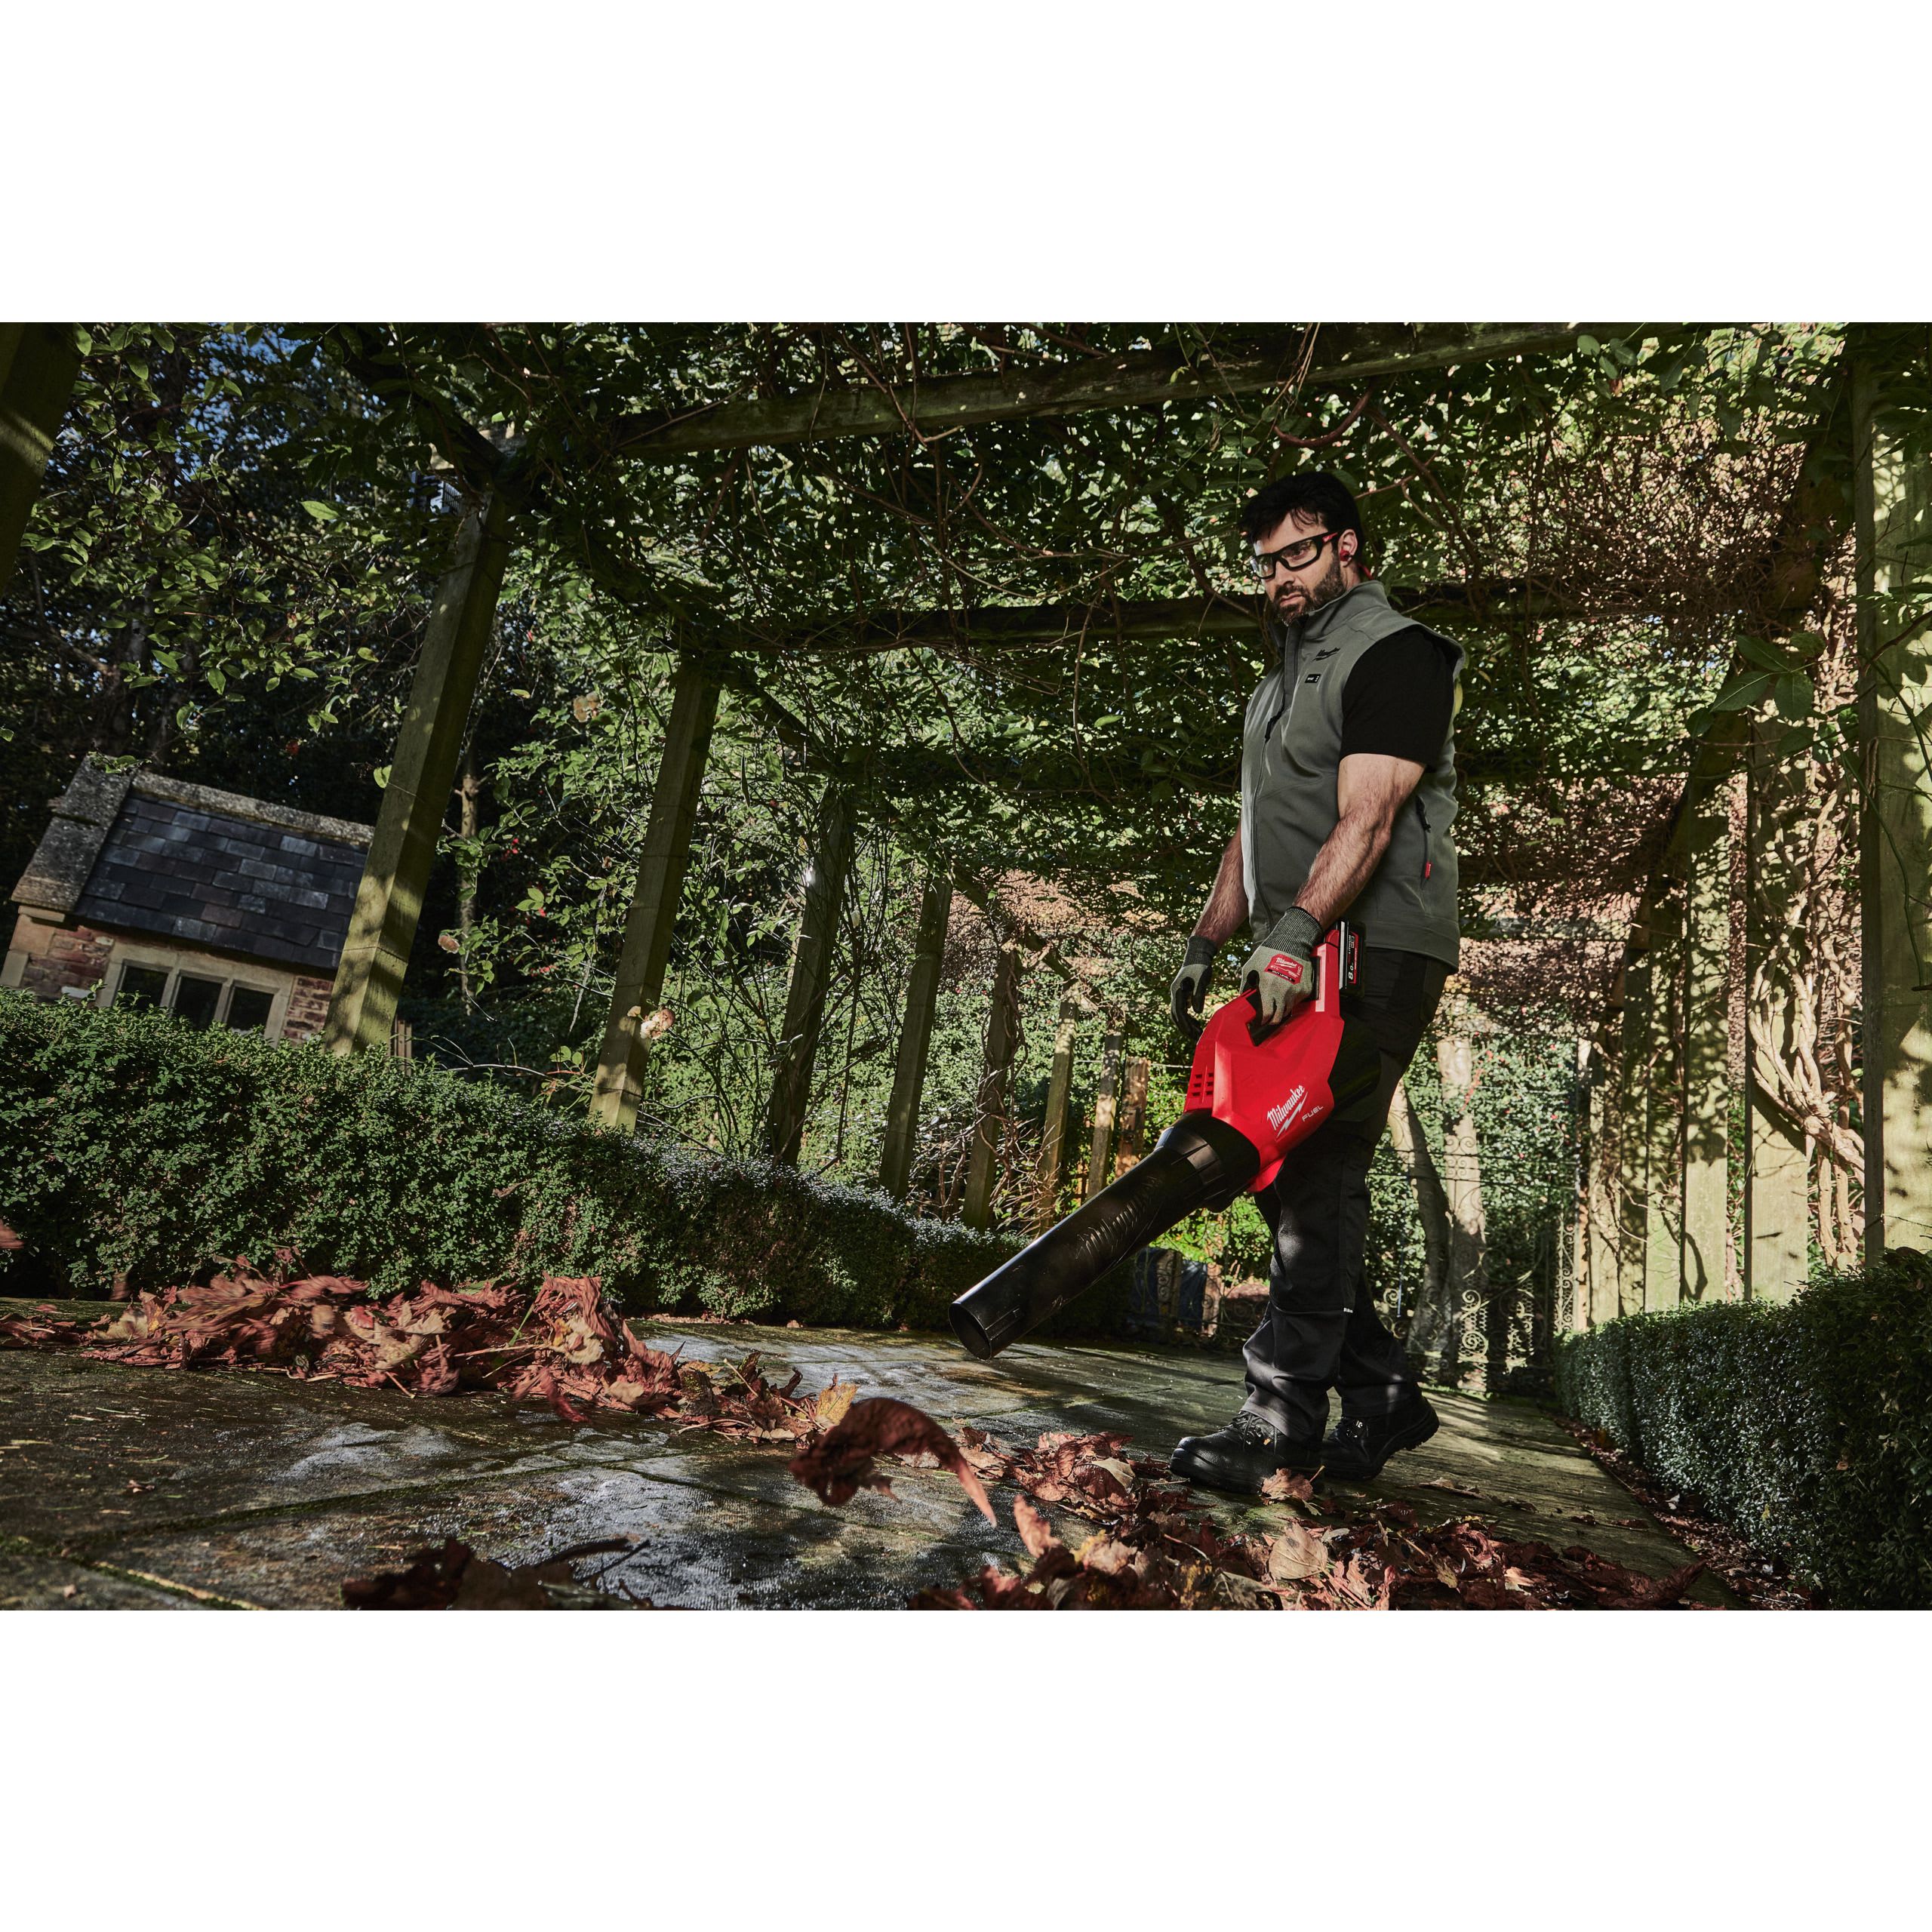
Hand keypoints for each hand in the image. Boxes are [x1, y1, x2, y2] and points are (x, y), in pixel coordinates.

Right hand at [1169, 936, 1216, 1038]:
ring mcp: (1178, 994)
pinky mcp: (1183, 994)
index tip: (1193, 1034)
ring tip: (1197, 1033)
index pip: (1178, 1012)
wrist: (1198, 954)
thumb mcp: (1202, 979)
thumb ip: (1199, 995)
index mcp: (1177, 990)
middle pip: (1176, 1016)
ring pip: (1178, 1014)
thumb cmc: (1200, 965)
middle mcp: (1175, 993)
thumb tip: (1198, 1012)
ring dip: (1186, 1025)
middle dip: (1185, 1028)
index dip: (1185, 1024)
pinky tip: (1197, 1024)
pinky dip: (1188, 1019)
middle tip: (1196, 1038)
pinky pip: (1182, 1010)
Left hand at [1240, 908, 1321, 1026]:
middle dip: (1271, 1019)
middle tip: (1267, 1016)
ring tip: (1276, 1001)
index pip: (1266, 1015)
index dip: (1262, 1021)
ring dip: (1281, 1009)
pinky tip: (1286, 991)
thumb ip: (1245, 986)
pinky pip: (1297, 1001)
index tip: (1259, 1021)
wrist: (1290, 943)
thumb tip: (1242, 1000)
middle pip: (1278, 1018)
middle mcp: (1283, 992)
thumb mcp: (1250, 968)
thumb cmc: (1268, 954)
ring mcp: (1296, 991)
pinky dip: (1291, 1000)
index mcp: (1267, 987)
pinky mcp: (1305, 989)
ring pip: (1288, 1010)